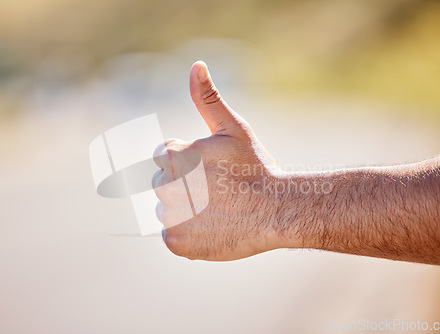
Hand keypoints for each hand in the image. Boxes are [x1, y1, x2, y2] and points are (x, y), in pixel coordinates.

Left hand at [152, 61, 284, 260]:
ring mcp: (171, 217)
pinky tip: (211, 227)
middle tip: (216, 190)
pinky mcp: (176, 243)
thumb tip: (196, 66)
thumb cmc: (255, 168)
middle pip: (162, 184)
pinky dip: (186, 233)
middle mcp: (165, 187)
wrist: (277, 210)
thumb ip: (208, 99)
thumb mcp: (233, 128)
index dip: (188, 162)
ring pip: (165, 210)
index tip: (210, 170)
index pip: (164, 156)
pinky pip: (171, 235)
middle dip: (183, 185)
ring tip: (215, 209)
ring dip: (183, 210)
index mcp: (174, 156)